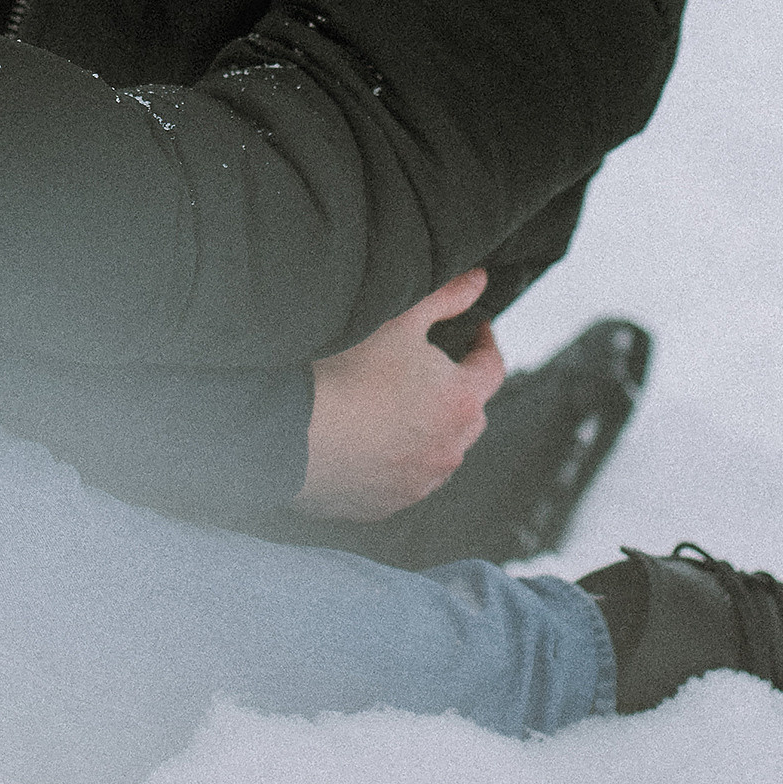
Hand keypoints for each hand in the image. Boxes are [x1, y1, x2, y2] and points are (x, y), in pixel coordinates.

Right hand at [298, 269, 506, 522]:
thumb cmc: (346, 373)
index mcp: (461, 400)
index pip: (492, 368)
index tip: (478, 333)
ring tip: (396, 406)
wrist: (291, 434)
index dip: (485, 345)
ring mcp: (419, 482)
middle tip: (433, 370)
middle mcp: (450, 448)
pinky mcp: (387, 504)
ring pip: (438, 451)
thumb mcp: (398, 320)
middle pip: (469, 413)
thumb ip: (445, 296)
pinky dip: (396, 460)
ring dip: (428, 430)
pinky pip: (403, 479)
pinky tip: (368, 441)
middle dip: (458, 390)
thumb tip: (479, 279)